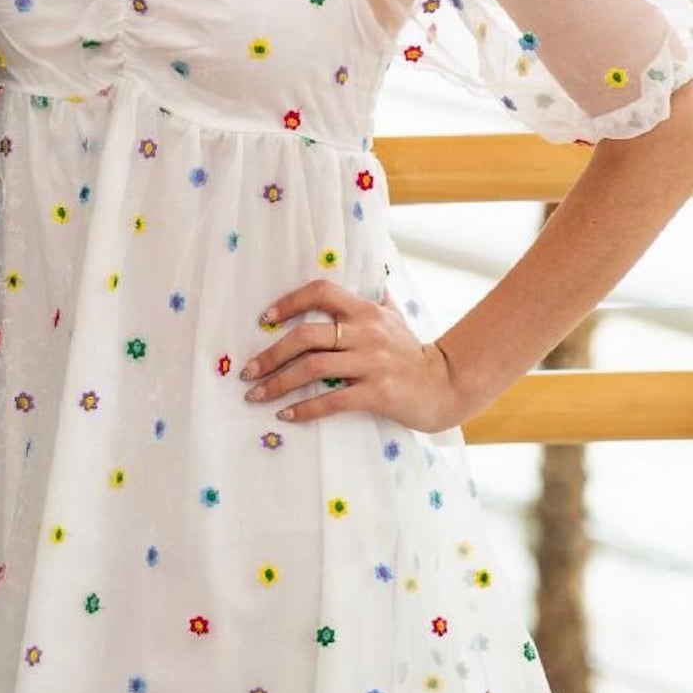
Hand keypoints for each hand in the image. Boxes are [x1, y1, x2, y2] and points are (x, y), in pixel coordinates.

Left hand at [240, 281, 460, 433]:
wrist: (444, 386)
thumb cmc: (412, 352)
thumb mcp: (395, 317)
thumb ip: (376, 299)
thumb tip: (368, 277)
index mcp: (366, 310)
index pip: (321, 292)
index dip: (289, 301)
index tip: (264, 318)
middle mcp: (366, 332)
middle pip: (307, 336)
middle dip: (271, 354)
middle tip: (248, 370)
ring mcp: (372, 363)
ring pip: (313, 369)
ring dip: (278, 383)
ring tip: (256, 395)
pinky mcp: (378, 393)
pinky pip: (332, 401)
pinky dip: (305, 409)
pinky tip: (286, 416)